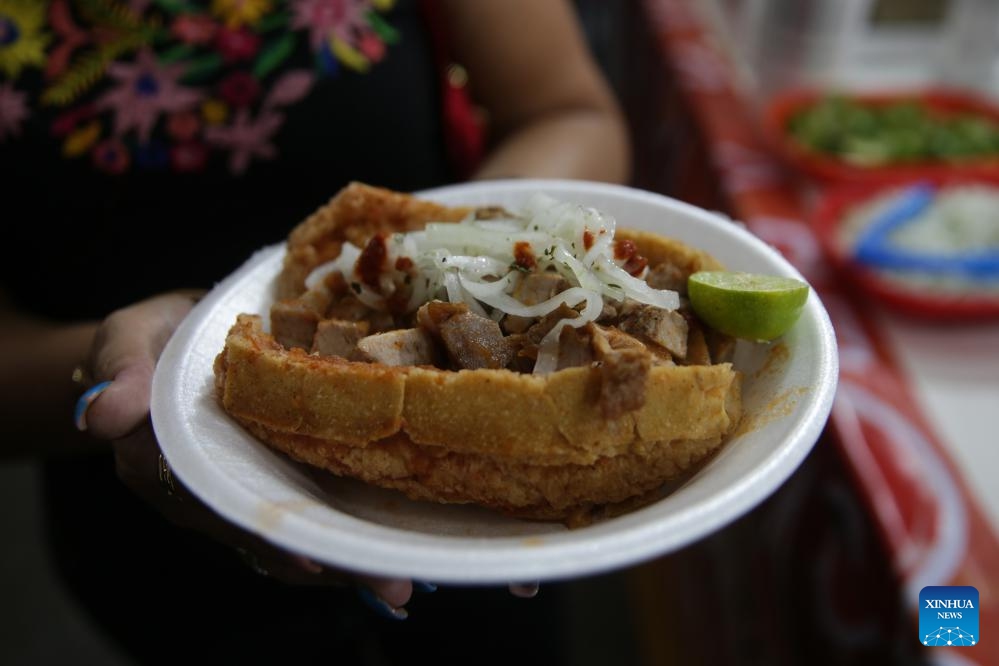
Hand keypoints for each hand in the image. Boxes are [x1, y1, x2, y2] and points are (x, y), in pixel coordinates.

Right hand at [78, 292, 413, 610]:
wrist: (173, 334)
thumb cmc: (148, 338)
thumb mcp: (126, 339)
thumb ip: (120, 371)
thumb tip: (101, 415)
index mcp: (166, 468)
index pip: (218, 510)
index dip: (263, 534)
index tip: (308, 557)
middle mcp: (210, 491)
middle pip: (267, 536)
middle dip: (327, 562)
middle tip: (389, 584)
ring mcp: (246, 487)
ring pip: (294, 533)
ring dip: (345, 558)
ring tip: (401, 582)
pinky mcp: (275, 474)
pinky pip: (309, 509)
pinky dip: (346, 529)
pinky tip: (390, 546)